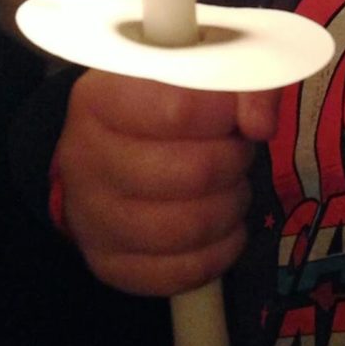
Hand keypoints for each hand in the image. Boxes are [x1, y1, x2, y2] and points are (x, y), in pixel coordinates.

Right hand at [55, 70, 280, 296]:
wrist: (104, 147)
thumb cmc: (156, 102)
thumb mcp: (194, 73)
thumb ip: (240, 80)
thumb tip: (261, 123)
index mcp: (100, 97)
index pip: (179, 110)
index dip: (225, 114)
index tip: (234, 113)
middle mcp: (84, 157)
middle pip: (193, 173)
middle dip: (234, 160)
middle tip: (236, 148)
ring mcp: (90, 217)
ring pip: (190, 228)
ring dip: (231, 205)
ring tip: (231, 184)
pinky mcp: (109, 263)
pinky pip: (182, 272)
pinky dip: (221, 250)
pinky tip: (223, 225)